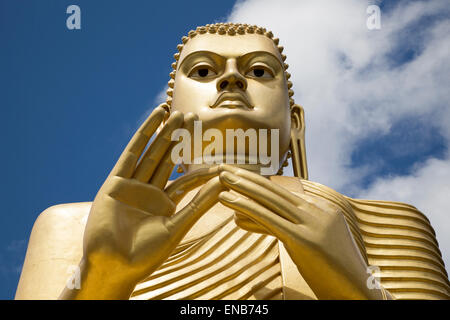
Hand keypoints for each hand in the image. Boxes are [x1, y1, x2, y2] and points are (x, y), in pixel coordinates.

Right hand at [61, 106, 223, 298]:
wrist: (113, 266)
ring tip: (178, 113)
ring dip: (164, 132)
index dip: (202, 168)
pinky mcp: (116, 181)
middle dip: (180, 139)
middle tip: (194, 117)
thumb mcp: (176, 227)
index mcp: (164, 204)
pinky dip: (144, 133)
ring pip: (152, 152)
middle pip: (168, 159)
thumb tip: (223, 183)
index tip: (219, 158)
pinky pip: (132, 153)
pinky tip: (156, 117)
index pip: (186, 180)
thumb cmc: (145, 255)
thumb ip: (198, 204)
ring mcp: (132, 185)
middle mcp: (149, 192)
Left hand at [217, 165, 382, 299]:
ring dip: (241, 185)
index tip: (240, 175)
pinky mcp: (303, 240)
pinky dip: (245, 206)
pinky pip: (269, 219)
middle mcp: (318, 211)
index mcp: (322, 210)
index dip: (259, 183)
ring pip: (270, 199)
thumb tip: (268, 222)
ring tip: (220, 176)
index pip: (284, 194)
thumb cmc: (336, 274)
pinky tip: (227, 198)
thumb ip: (294, 229)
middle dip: (246, 177)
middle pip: (275, 190)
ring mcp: (312, 224)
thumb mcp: (316, 245)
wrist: (360, 292)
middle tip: (224, 166)